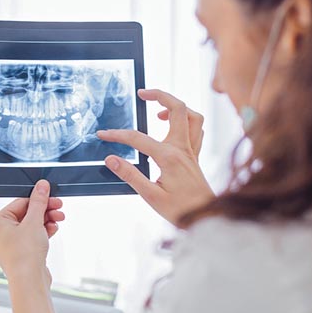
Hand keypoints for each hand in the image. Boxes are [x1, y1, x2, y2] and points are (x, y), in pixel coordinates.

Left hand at [0, 180, 64, 282]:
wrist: (29, 282)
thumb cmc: (24, 256)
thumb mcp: (34, 222)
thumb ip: (39, 202)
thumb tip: (41, 186)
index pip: (19, 203)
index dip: (38, 199)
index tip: (51, 196)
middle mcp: (0, 233)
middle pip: (26, 214)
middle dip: (44, 210)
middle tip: (58, 207)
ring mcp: (10, 244)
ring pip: (31, 225)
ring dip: (46, 220)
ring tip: (58, 219)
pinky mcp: (21, 253)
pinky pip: (32, 236)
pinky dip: (43, 232)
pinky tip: (53, 229)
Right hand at [97, 89, 213, 225]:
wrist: (207, 219)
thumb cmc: (181, 211)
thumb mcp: (150, 196)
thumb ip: (130, 175)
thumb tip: (111, 159)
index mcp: (169, 157)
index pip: (138, 139)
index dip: (118, 135)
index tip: (103, 135)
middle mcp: (183, 149)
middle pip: (178, 108)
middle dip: (160, 95)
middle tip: (143, 93)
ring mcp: (192, 151)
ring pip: (192, 116)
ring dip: (176, 107)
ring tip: (158, 110)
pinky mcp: (196, 157)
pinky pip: (196, 130)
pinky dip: (186, 121)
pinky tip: (173, 128)